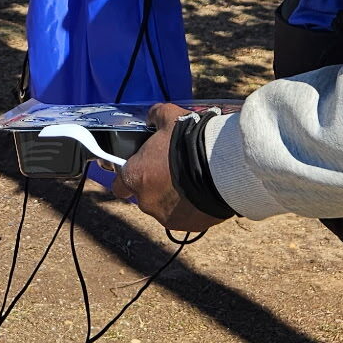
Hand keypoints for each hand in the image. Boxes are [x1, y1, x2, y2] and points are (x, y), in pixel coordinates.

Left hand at [110, 103, 227, 234]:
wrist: (223, 166)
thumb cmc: (190, 142)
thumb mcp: (170, 117)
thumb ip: (156, 116)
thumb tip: (153, 116)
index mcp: (135, 176)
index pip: (119, 185)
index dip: (128, 178)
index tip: (140, 171)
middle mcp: (146, 201)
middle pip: (145, 196)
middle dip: (156, 185)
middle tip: (174, 170)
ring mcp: (167, 216)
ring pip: (165, 207)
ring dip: (174, 197)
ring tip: (192, 180)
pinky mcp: (189, 226)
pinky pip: (186, 216)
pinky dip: (191, 207)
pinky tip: (203, 191)